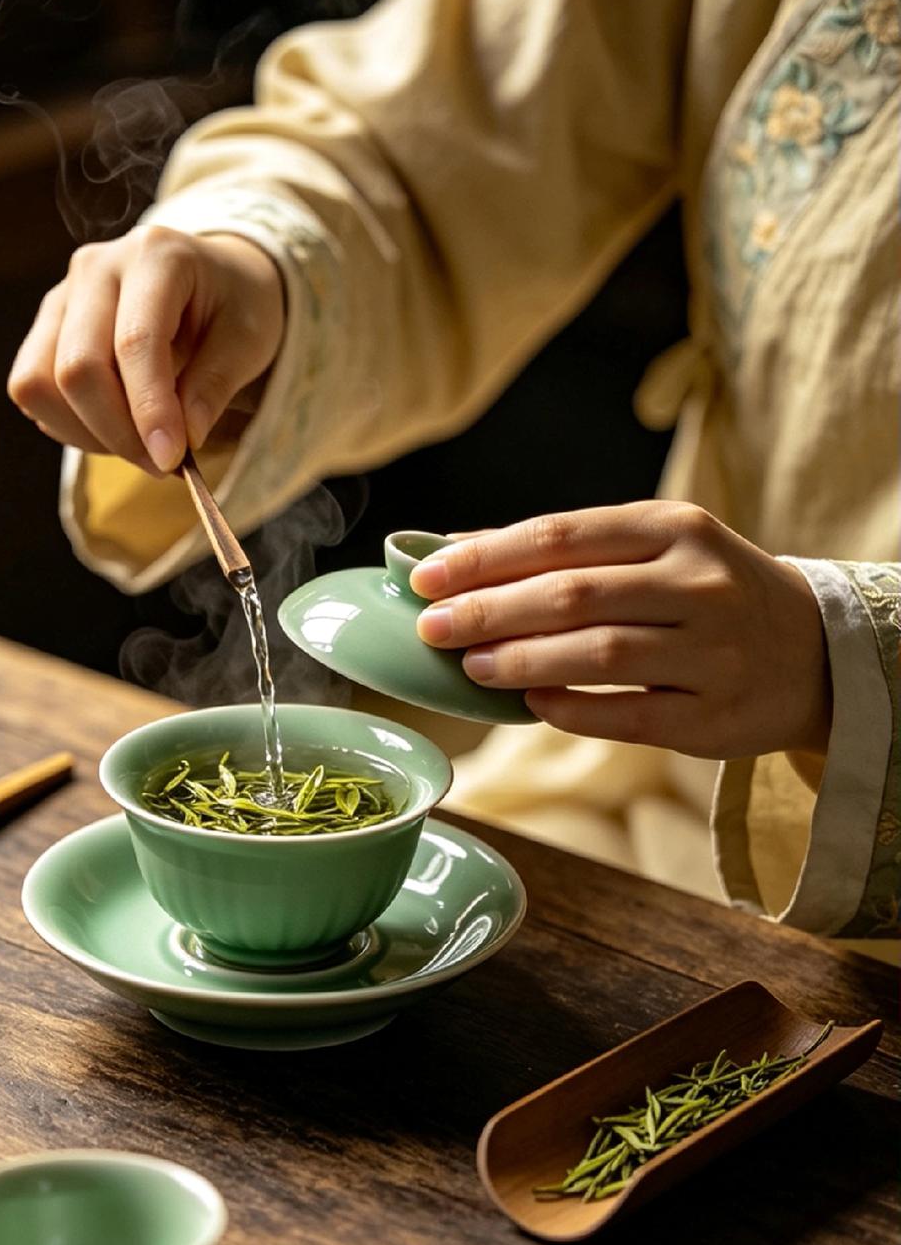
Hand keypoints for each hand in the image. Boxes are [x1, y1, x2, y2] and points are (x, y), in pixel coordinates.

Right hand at [7, 226, 284, 475]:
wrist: (210, 278)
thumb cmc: (234, 305)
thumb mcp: (250, 339)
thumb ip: (216, 385)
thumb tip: (183, 440)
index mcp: (156, 256)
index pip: (135, 342)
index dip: (149, 409)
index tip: (171, 460)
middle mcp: (96, 268)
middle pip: (78, 367)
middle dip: (118, 432)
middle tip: (163, 464)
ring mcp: (62, 296)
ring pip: (40, 383)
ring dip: (88, 434)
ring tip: (140, 446)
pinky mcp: (45, 327)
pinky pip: (33, 390)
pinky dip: (69, 425)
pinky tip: (114, 427)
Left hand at [410, 502, 831, 759]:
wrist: (817, 651)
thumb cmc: (707, 593)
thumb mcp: (653, 549)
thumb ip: (564, 551)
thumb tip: (454, 553)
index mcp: (674, 529)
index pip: (561, 536)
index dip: (485, 558)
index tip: (425, 578)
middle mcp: (698, 584)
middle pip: (574, 594)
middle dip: (490, 611)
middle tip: (434, 628)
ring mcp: (712, 651)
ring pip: (600, 654)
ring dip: (524, 660)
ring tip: (473, 667)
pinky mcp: (715, 716)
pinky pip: (629, 715)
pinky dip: (572, 710)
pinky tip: (531, 704)